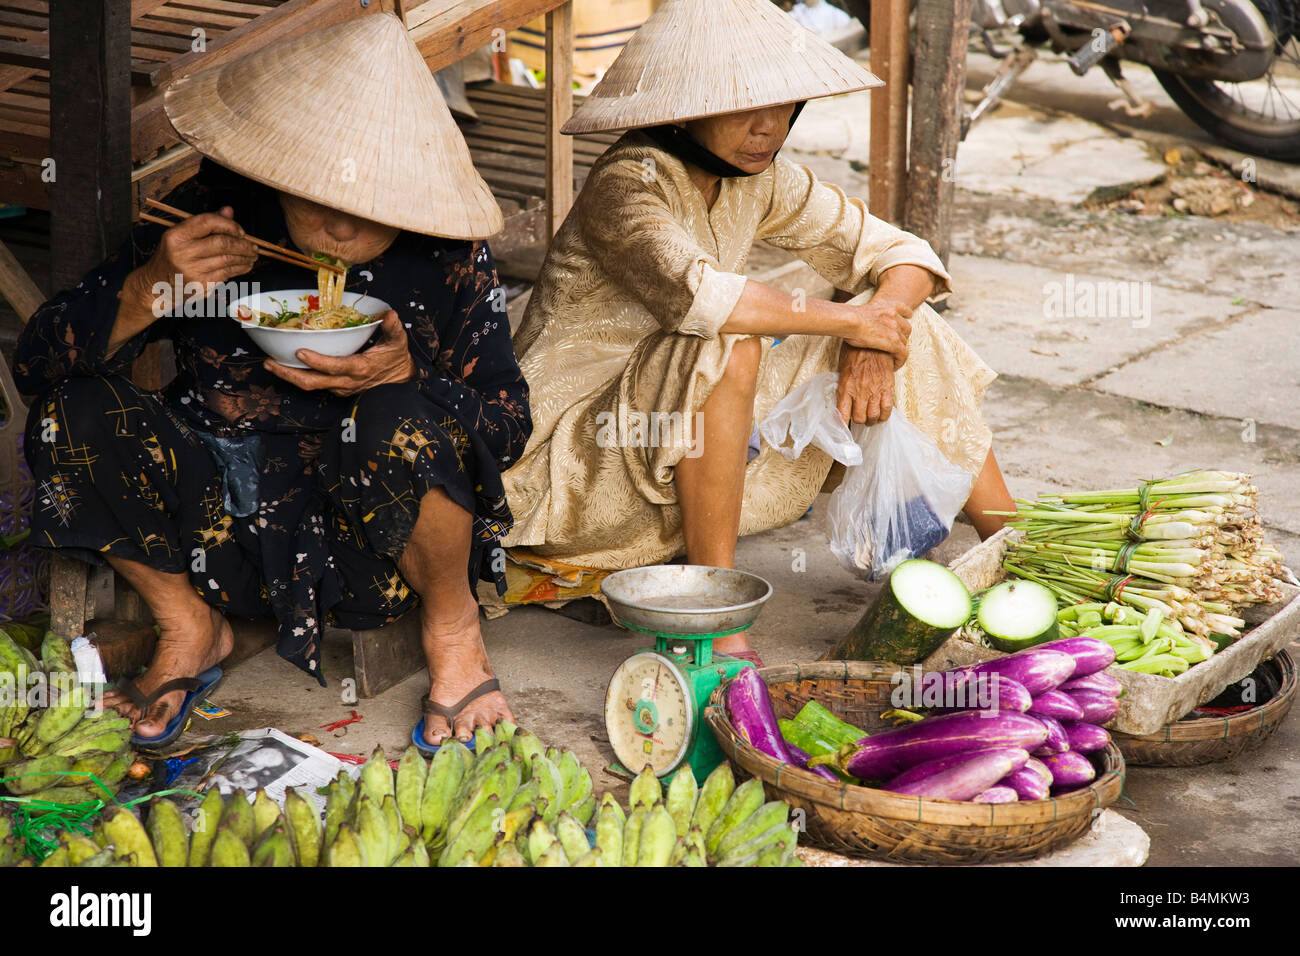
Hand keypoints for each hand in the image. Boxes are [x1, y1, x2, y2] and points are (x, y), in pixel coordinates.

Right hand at [127, 206, 257, 314]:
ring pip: (228, 260)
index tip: (241, 231)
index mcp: (176, 236)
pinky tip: (246, 265)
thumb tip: (229, 210)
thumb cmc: (172, 256)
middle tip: (254, 246)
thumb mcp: (181, 236)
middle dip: (243, 244)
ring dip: (245, 257)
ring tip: (253, 255)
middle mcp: (182, 253)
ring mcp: (192, 272)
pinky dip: (240, 268)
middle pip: (221, 243)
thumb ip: (205, 224)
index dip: (229, 224)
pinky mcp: (201, 286)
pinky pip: (227, 274)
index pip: (208, 222)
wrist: (156, 286)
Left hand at [262, 311, 413, 395]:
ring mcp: (340, 387)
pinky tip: (286, 366)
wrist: (400, 381)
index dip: (317, 361)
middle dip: (289, 375)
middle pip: (313, 382)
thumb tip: (391, 314)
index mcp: (360, 368)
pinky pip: (315, 384)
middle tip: (269, 363)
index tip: (300, 352)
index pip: (335, 367)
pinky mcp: (336, 388)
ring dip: (289, 376)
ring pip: (311, 386)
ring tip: (270, 364)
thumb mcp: (398, 342)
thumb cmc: (396, 358)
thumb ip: (393, 328)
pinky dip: (298, 376)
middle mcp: (346, 381)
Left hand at [837, 346, 895, 424]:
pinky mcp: (887, 387)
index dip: (842, 424)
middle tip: (860, 418)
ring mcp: (874, 390)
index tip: (843, 425)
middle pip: (859, 418)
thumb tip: (844, 398)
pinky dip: (885, 415)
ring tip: (871, 418)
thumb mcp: (843, 368)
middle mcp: (860, 392)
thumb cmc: (855, 350)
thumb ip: (844, 385)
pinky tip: (882, 415)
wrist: (872, 339)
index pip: (842, 415)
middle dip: (859, 421)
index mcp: (846, 388)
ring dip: (872, 420)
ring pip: (873, 416)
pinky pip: (888, 408)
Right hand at [843, 298, 911, 368]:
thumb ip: (866, 316)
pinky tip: (895, 366)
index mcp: (887, 307)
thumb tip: (856, 321)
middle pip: (906, 328)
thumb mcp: (860, 312)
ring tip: (893, 358)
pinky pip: (903, 354)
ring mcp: (895, 329)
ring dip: (900, 350)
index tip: (908, 317)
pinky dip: (900, 360)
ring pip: (904, 342)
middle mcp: (894, 316)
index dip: (907, 314)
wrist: (849, 320)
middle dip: (902, 336)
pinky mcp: (894, 342)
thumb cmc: (847, 318)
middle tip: (894, 345)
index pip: (904, 309)